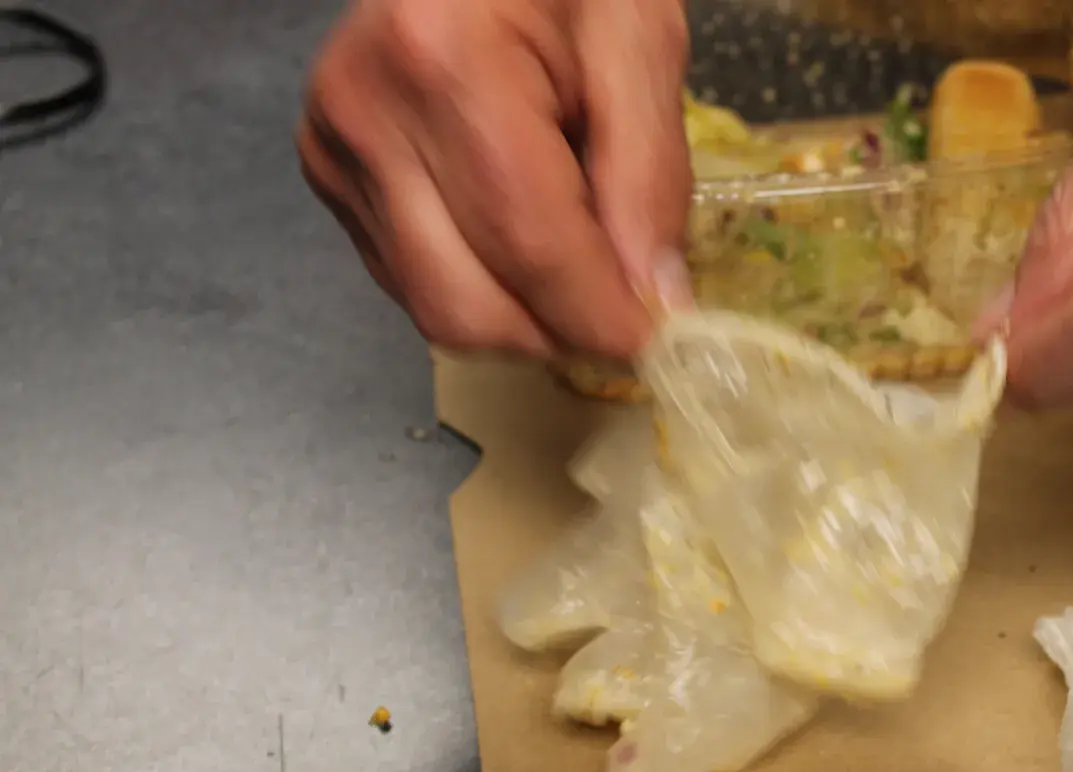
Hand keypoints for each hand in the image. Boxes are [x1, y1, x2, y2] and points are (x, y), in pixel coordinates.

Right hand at [297, 0, 692, 358]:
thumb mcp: (638, 43)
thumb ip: (650, 177)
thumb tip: (656, 305)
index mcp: (444, 62)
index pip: (530, 246)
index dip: (601, 316)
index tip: (661, 343)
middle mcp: (365, 117)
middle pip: (468, 305)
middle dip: (559, 334)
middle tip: (625, 312)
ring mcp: (333, 152)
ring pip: (435, 310)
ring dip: (522, 320)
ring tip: (576, 260)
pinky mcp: (327, 177)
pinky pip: (412, 282)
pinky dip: (483, 288)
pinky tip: (518, 231)